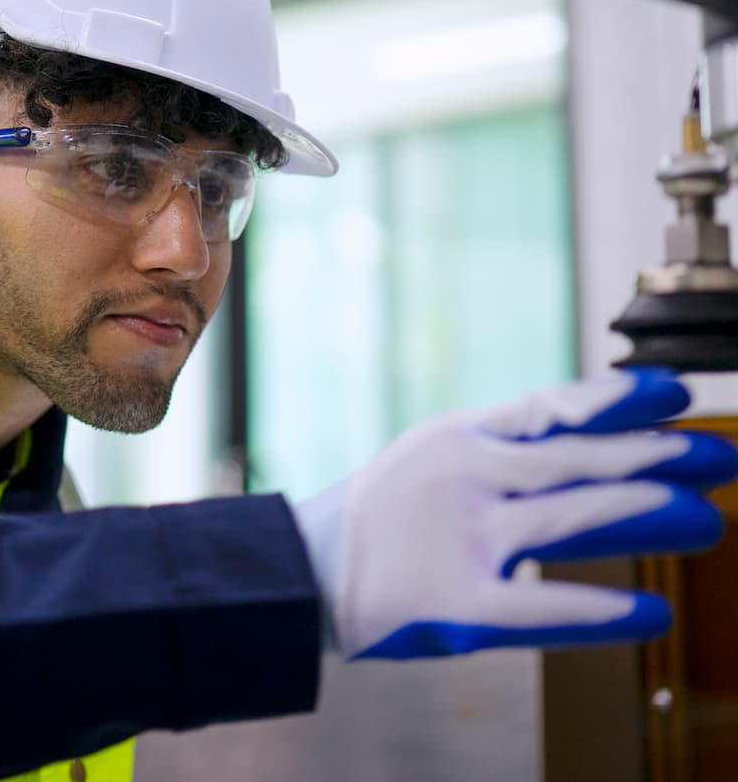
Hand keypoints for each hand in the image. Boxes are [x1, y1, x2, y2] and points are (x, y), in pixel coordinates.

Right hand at [293, 369, 737, 658]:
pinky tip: (649, 614)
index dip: (615, 399)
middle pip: (573, 460)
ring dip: (640, 513)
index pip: (549, 407)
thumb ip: (505, 445)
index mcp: (460, 437)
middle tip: (717, 456)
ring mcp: (461, 538)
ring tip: (700, 516)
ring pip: (565, 518)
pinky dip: (597, 612)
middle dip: (652, 455)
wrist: (309, 569)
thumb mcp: (437, 455)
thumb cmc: (383, 514)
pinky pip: (538, 606)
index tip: (675, 391)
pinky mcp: (457, 604)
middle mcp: (465, 477)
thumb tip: (588, 439)